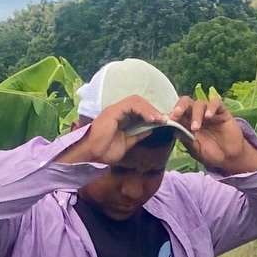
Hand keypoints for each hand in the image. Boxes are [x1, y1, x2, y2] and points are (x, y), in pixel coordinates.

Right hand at [56, 93, 170, 165]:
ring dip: (150, 109)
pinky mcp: (113, 111)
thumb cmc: (104, 151)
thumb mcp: (127, 143)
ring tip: (160, 119)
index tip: (163, 122)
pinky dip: (143, 110)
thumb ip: (138, 134)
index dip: (152, 113)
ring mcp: (115, 109)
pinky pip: (131, 104)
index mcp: (121, 117)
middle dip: (154, 110)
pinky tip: (151, 118)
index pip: (139, 109)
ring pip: (136, 101)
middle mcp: (118, 111)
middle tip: (165, 119)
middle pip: (139, 103)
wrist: (91, 155)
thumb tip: (151, 129)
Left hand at [170, 95, 256, 174]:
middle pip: (186, 102)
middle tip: (176, 115)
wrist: (229, 158)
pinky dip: (211, 107)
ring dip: (196, 114)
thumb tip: (173, 129)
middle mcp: (197, 115)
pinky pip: (216, 102)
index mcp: (187, 123)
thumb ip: (186, 139)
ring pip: (199, 103)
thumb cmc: (211, 154)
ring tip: (196, 128)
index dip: (171, 114)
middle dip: (180, 107)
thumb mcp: (196, 150)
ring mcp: (209, 113)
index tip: (167, 120)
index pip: (177, 113)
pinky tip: (209, 116)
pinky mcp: (222, 112)